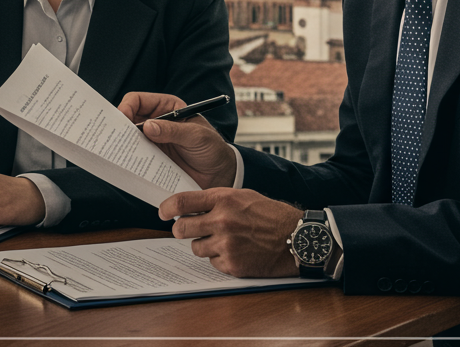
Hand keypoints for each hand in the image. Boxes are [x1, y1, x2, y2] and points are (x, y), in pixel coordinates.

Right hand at [119, 92, 235, 188]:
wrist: (219, 175)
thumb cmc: (213, 149)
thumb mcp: (197, 136)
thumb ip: (174, 131)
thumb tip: (148, 127)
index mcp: (167, 107)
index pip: (139, 101)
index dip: (127, 107)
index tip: (122, 119)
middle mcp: (156, 122)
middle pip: (129, 119)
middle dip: (118, 126)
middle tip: (110, 136)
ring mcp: (152, 141)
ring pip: (129, 138)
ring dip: (121, 144)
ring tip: (114, 151)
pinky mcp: (152, 159)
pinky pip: (135, 156)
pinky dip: (128, 159)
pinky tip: (124, 163)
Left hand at [161, 188, 301, 277]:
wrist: (297, 237)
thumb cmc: (271, 215)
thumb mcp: (243, 196)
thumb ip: (216, 200)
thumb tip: (190, 207)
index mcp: (223, 199)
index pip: (182, 202)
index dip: (167, 208)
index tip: (163, 212)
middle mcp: (222, 221)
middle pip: (181, 229)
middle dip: (182, 230)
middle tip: (188, 230)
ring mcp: (226, 244)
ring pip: (196, 248)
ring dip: (204, 245)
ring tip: (224, 240)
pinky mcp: (232, 264)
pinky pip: (212, 262)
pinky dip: (220, 258)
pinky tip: (236, 251)